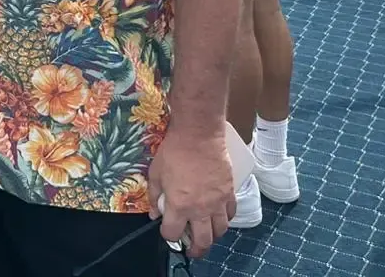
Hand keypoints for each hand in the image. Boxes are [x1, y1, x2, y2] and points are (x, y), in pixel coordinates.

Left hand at [147, 124, 233, 258]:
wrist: (199, 134)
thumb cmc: (174, 151)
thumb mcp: (155, 173)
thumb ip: (154, 196)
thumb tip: (154, 213)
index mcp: (179, 205)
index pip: (172, 234)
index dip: (167, 236)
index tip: (166, 231)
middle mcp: (200, 209)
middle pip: (202, 242)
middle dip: (195, 250)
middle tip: (190, 250)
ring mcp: (217, 202)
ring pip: (219, 231)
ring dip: (212, 237)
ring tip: (205, 235)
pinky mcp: (229, 192)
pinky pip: (230, 214)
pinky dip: (225, 219)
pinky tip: (218, 216)